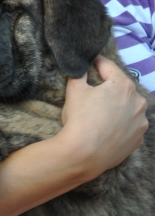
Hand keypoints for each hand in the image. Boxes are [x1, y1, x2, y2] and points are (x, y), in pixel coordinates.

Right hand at [61, 55, 147, 179]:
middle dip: (108, 86)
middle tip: (93, 90)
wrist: (84, 154)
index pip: (108, 66)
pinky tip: (107, 127)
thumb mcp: (74, 90)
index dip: (96, 62)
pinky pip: (130, 124)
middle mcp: (138, 101)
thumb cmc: (80, 119)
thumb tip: (81, 68)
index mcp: (123, 85)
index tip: (90, 61)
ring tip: (101, 112)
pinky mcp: (139, 139)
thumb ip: (79, 74)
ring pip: (128, 106)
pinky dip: (121, 123)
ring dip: (117, 105)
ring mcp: (141, 122)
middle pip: (121, 87)